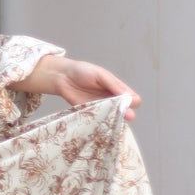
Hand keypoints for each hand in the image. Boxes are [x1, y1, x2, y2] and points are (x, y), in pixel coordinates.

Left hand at [18, 55, 139, 119]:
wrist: (62, 77)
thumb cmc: (82, 71)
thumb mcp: (100, 74)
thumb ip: (114, 84)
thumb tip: (130, 96)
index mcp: (117, 88)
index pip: (132, 98)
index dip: (132, 101)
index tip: (128, 103)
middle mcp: (112, 99)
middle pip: (125, 110)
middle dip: (126, 113)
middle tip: (127, 115)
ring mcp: (101, 108)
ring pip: (113, 117)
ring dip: (115, 119)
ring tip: (114, 119)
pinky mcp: (91, 114)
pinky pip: (100, 121)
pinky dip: (102, 122)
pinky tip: (103, 123)